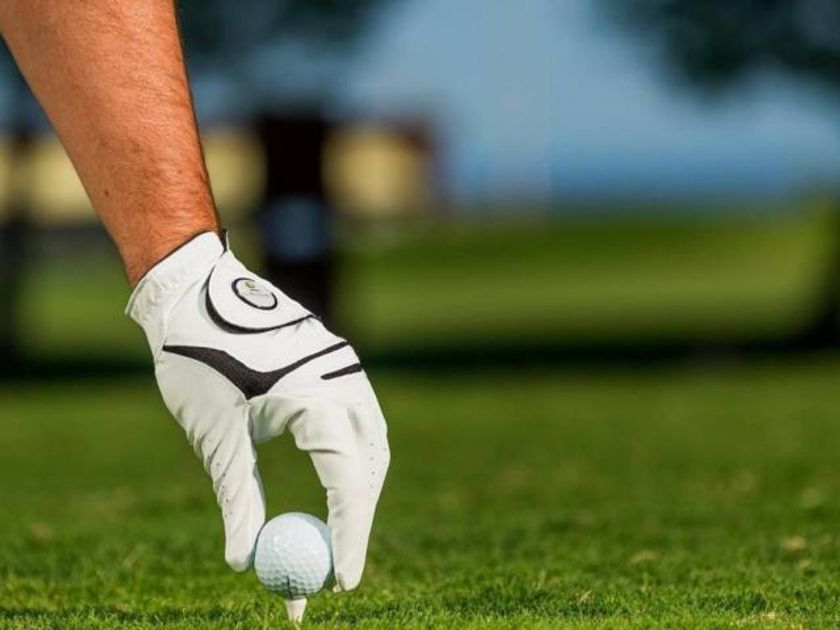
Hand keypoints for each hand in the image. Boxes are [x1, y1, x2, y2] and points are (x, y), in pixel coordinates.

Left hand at [127, 232, 389, 589]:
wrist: (192, 284)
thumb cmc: (195, 354)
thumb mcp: (215, 433)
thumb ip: (237, 496)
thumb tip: (244, 558)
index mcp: (320, 396)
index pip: (349, 483)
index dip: (348, 538)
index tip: (338, 582)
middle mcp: (345, 379)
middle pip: (369, 467)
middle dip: (355, 519)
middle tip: (335, 566)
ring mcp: (345, 365)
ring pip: (370, 444)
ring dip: (357, 490)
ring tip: (336, 533)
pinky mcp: (337, 360)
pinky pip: (359, 421)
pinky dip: (352, 459)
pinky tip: (335, 481)